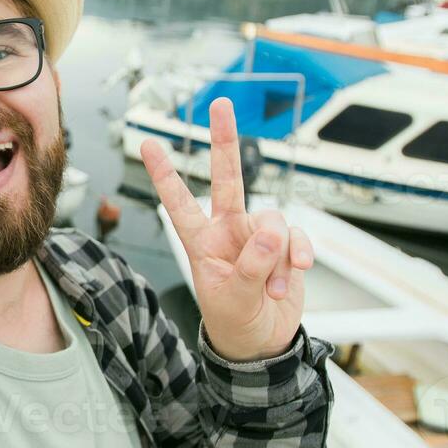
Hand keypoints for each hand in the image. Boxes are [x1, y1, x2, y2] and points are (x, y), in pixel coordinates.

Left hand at [140, 97, 312, 361]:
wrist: (262, 343)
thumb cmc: (235, 321)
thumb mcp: (233, 299)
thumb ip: (251, 265)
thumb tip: (272, 231)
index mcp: (202, 241)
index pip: (179, 203)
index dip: (165, 174)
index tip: (148, 144)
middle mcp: (228, 230)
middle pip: (227, 178)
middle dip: (224, 140)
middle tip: (220, 104)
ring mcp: (258, 236)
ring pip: (273, 222)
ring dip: (278, 257)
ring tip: (273, 286)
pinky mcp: (285, 246)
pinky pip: (297, 237)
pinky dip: (300, 254)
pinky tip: (299, 272)